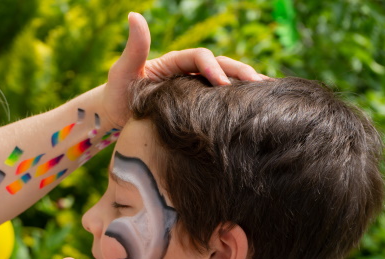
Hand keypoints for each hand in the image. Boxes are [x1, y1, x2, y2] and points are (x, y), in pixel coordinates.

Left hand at [103, 12, 267, 127]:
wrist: (118, 118)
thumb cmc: (119, 94)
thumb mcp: (123, 71)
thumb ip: (134, 48)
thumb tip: (135, 16)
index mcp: (176, 61)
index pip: (200, 57)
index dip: (212, 67)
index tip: (221, 84)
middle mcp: (191, 73)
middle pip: (222, 66)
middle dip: (239, 74)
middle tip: (257, 85)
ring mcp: (197, 90)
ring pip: (227, 84)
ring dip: (245, 87)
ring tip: (266, 96)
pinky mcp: (201, 107)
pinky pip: (223, 103)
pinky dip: (240, 103)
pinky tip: (257, 111)